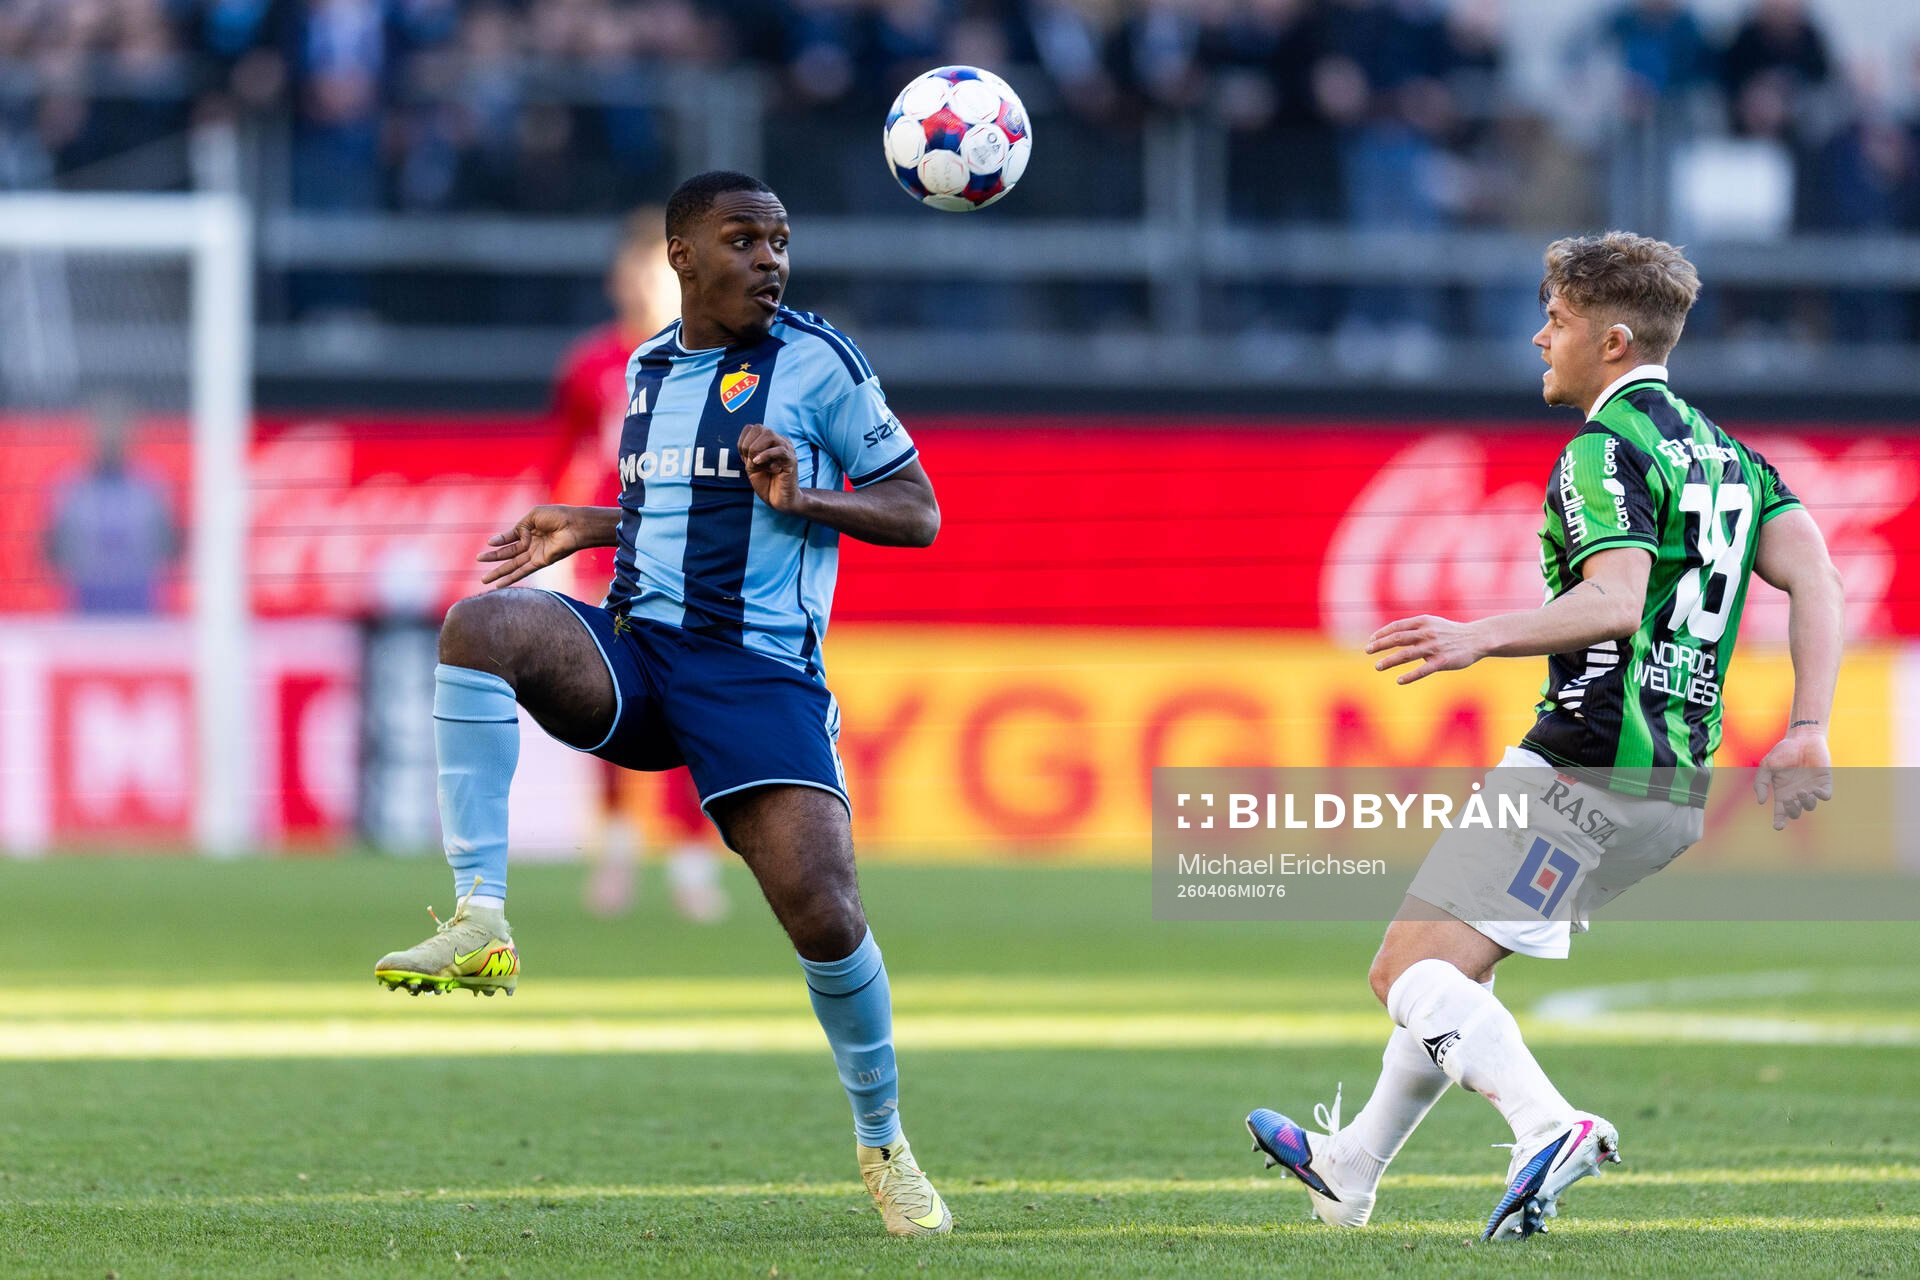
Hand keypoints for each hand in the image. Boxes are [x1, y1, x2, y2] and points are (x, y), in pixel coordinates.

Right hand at [477, 504, 584, 588]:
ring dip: (498, 572)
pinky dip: (511, 578)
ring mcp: (535, 554)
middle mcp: (532, 543)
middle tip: (478, 560)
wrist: (574, 525)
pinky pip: (523, 571)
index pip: (511, 537)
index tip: (488, 543)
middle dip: (493, 558)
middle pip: (509, 553)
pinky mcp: (541, 562)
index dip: (500, 540)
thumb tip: (501, 539)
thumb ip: (518, 528)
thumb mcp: (533, 516)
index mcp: (530, 529)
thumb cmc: (557, 516)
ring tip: (483, 580)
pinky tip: (499, 584)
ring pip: (513, 565)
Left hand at [739, 423, 801, 512]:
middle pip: (760, 428)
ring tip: (757, 464)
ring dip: (756, 449)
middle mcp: (780, 441)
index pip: (753, 428)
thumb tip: (747, 445)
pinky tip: (758, 464)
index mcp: (770, 441)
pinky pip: (779, 450)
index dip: (743, 441)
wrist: (779, 500)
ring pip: (769, 435)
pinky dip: (765, 455)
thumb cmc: (766, 483)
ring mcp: (787, 449)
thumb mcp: (751, 465)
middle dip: (748, 445)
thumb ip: (748, 453)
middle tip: (750, 462)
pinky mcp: (792, 460)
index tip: (744, 458)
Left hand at [1366, 615, 1485, 684]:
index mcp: (1423, 622)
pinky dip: (1410, 676)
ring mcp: (1434, 647)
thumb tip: (1392, 637)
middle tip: (1367, 651)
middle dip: (1380, 645)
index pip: (1397, 626)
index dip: (1382, 633)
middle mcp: (1427, 633)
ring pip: (1407, 654)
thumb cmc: (1451, 632)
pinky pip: (1423, 670)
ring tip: (1377, 666)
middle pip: (1398, 639)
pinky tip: (1399, 681)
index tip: (1371, 640)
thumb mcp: (1432, 624)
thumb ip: (1414, 629)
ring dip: (1390, 661)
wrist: (1477, 638)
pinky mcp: (1443, 661)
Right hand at [1753, 731, 1831, 830]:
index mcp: (1783, 792)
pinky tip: (1815, 791)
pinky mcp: (1824, 782)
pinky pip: (1825, 795)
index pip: (1781, 812)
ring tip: (1802, 791)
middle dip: (1792, 810)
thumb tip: (1760, 802)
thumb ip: (1761, 783)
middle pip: (1796, 812)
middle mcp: (1797, 794)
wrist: (1802, 738)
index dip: (1779, 821)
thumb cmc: (1783, 751)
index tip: (1778, 827)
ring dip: (1806, 802)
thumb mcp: (1767, 766)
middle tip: (1789, 799)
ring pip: (1810, 806)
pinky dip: (1821, 796)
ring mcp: (1811, 788)